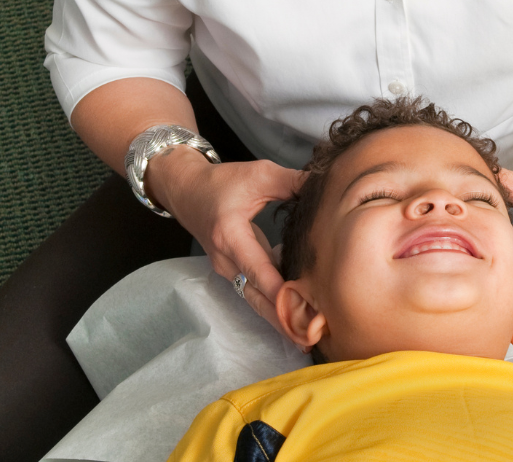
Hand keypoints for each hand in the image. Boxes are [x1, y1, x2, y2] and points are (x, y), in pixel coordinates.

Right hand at [146, 148, 303, 334]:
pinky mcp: (233, 271)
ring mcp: (227, 269)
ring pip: (254, 300)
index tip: (300, 309)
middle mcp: (226, 259)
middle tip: (311, 337)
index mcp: (230, 235)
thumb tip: (325, 185)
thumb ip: (292, 181)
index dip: (278, 290)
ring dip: (279, 317)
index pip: (257, 268)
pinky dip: (274, 305)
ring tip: (307, 336)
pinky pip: (254, 292)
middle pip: (255, 296)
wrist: (186, 190)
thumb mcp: (259, 174)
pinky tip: (297, 314)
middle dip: (282, 319)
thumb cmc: (222, 181)